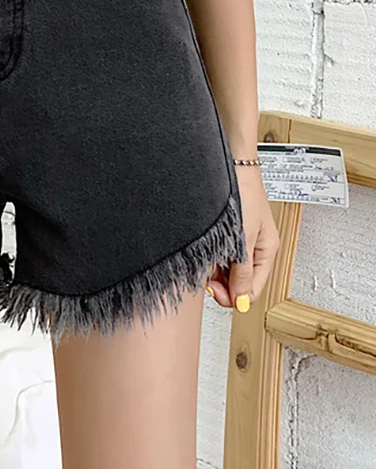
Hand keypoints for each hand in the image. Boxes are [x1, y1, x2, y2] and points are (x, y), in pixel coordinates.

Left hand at [205, 166, 279, 311]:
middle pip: (238, 282)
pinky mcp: (226, 235)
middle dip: (222, 285)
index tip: (217, 294)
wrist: (232, 167)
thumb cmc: (244, 194)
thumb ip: (242, 270)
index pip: (252, 290)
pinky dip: (210, 259)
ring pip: (226, 271)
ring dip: (214, 272)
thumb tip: (240, 301)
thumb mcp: (244, 237)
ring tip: (204, 264)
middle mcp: (253, 250)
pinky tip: (203, 254)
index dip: (235, 297)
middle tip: (206, 281)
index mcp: (265, 252)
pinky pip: (219, 256)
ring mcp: (239, 243)